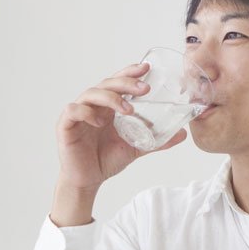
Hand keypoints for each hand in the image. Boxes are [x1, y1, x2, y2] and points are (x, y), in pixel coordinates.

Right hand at [51, 64, 186, 224]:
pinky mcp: (65, 125)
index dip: (129, 73)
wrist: (87, 180)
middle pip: (106, 83)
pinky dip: (86, 111)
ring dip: (110, 98)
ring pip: (91, 93)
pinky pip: (73, 110)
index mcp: (107, 107)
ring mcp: (78, 114)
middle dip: (126, 83)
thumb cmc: (105, 160)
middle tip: (144, 89)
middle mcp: (92, 106)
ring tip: (127, 109)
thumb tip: (183, 134)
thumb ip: (156, 140)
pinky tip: (98, 120)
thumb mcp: (135, 147)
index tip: (146, 68)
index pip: (117, 82)